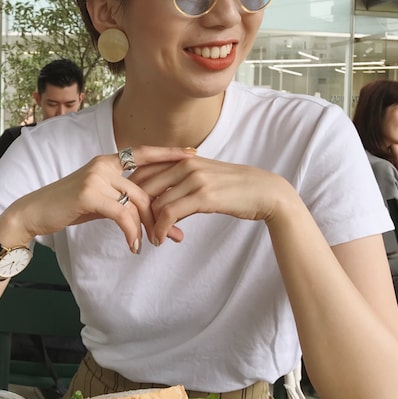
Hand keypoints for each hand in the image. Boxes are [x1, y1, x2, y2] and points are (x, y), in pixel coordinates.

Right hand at [0, 146, 196, 253]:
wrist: (36, 212)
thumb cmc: (69, 206)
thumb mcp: (99, 197)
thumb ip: (122, 198)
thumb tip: (149, 216)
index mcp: (108, 161)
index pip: (144, 153)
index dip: (169, 153)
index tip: (193, 154)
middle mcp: (104, 164)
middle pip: (145, 189)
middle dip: (162, 214)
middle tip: (176, 235)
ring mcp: (96, 176)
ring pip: (136, 202)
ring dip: (147, 227)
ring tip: (154, 244)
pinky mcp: (89, 193)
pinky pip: (122, 214)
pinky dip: (131, 232)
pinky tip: (133, 245)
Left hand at [129, 153, 293, 244]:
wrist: (265, 191)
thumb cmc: (236, 188)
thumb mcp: (205, 179)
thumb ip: (182, 186)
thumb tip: (163, 205)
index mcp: (184, 159)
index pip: (145, 170)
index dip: (133, 191)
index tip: (132, 210)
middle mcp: (186, 164)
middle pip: (145, 186)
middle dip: (137, 209)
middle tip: (138, 228)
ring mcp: (194, 179)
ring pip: (156, 202)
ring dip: (150, 224)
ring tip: (153, 238)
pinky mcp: (203, 196)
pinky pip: (170, 213)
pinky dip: (161, 229)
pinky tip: (162, 239)